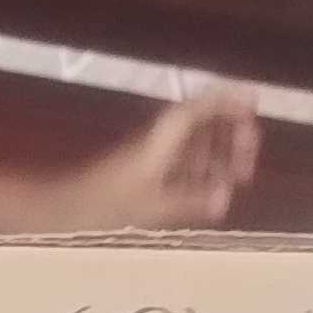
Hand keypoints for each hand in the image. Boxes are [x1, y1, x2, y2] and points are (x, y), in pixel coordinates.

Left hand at [73, 92, 259, 228]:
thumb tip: (224, 197)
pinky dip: (199, 171)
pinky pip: (179, 165)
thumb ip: (189, 200)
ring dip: (217, 153)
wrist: (59, 213)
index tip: (253, 99)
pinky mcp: (142, 175)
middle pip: (200, 125)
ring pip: (191, 146)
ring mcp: (148, 159)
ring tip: (239, 173)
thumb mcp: (149, 207)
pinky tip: (211, 189)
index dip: (226, 101)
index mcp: (158, 142)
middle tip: (251, 151)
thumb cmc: (99, 208)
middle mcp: (155, 144)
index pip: (197, 110)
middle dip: (229, 132)